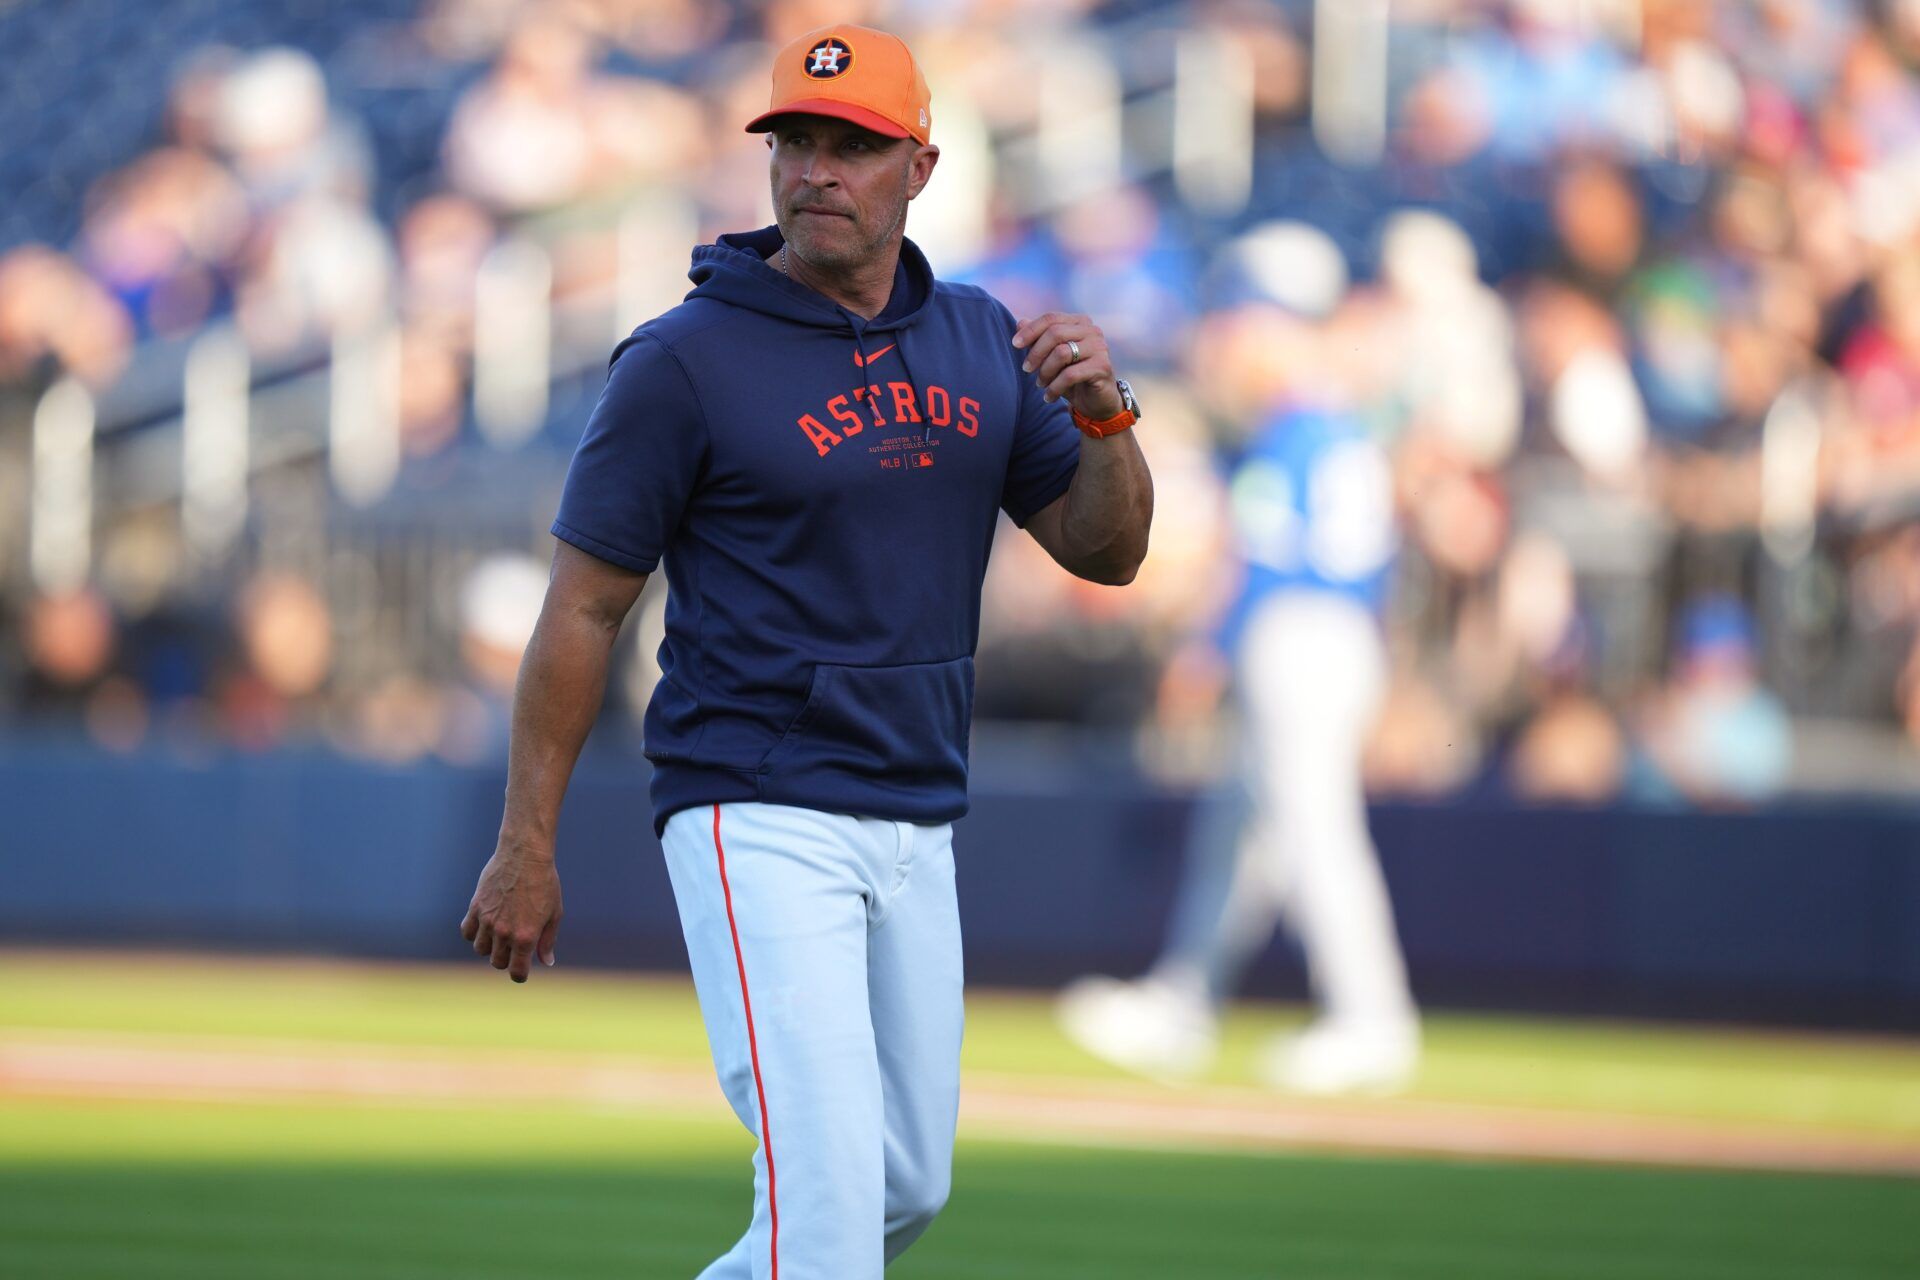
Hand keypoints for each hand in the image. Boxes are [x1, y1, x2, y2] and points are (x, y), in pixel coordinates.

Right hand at [460, 840, 562, 982]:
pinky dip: (474, 933)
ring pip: (480, 949)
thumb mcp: (554, 913)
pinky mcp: (475, 907)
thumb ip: (548, 940)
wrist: (525, 855)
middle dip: (506, 960)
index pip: (516, 972)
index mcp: (526, 936)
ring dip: (490, 947)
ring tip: (500, 934)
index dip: (520, 975)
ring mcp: (487, 920)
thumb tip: (547, 962)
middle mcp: (504, 932)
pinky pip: (467, 932)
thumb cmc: (544, 883)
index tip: (521, 971)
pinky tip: (485, 925)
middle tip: (514, 947)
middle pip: (497, 962)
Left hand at [1012, 312, 1123, 420]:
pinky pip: (1070, 375)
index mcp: (1079, 322)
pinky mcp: (1102, 367)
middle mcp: (1092, 331)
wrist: (1097, 401)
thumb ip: (1038, 338)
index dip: (1030, 330)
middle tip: (1026, 369)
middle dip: (1036, 352)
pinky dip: (1055, 387)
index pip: (1051, 318)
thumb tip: (1019, 321)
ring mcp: (1099, 348)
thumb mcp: (1051, 356)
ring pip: (1062, 353)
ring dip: (1045, 371)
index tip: (1015, 344)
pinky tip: (1049, 396)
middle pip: (1055, 333)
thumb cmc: (1072, 375)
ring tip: (1040, 384)